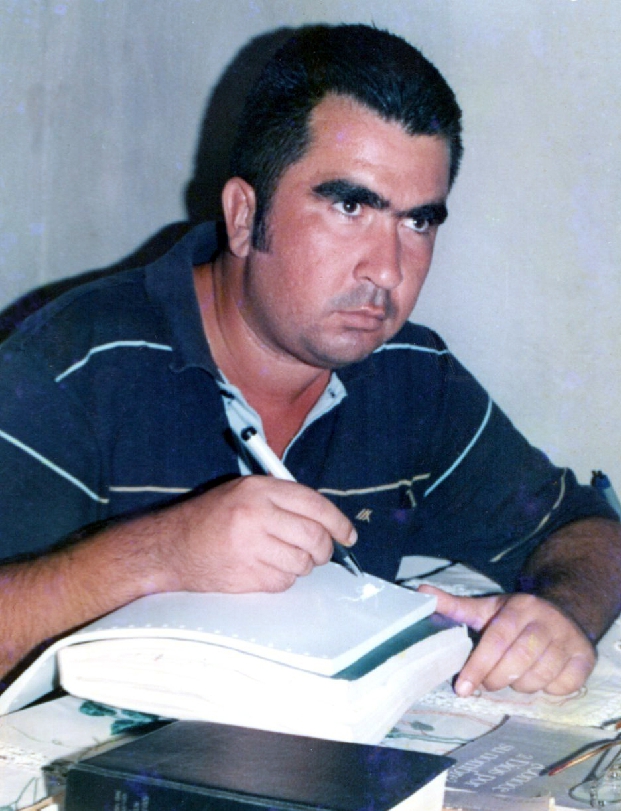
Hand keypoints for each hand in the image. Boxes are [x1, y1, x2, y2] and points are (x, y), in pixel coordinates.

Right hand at [161, 476, 356, 594]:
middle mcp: (256, 515)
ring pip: (302, 563)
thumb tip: (326, 520)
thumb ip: (282, 500)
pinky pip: (284, 582)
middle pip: (314, 536)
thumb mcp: (244, 492)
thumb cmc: (211, 518)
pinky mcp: (246, 575)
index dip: (338, 522)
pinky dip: (282, 579)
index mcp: (259, 489)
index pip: (315, 504)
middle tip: (318, 552)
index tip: (348, 535)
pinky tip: (264, 568)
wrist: (171, 546)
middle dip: (324, 549)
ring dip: (300, 565)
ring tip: (281, 557)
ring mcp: (251, 547)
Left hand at [418, 585, 595, 696]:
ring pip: (539, 677)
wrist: (565, 611)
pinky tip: (538, 678)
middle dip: (496, 678)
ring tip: (512, 676)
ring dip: (520, 685)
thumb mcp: (488, 608)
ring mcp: (568, 640)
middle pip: (518, 660)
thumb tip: (421, 593)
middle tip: (486, 684)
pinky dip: (547, 689)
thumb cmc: (517, 616)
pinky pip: (562, 687)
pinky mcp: (584, 659)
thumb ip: (455, 606)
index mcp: (518, 608)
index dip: (478, 665)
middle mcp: (545, 621)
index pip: (496, 639)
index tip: (462, 688)